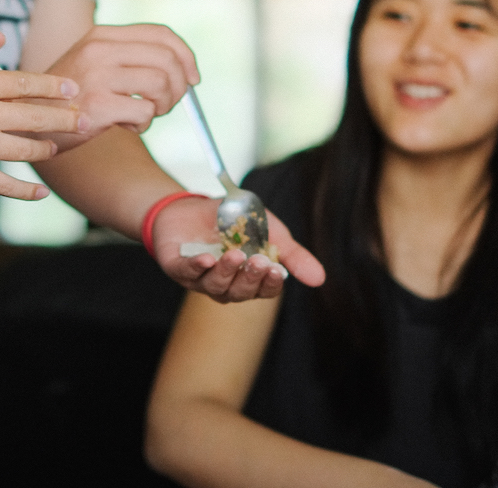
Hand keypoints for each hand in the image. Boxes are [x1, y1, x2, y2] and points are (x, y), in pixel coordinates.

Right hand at [0, 3, 88, 199]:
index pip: (25, 83)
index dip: (53, 86)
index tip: (73, 87)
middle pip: (35, 115)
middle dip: (63, 118)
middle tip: (83, 119)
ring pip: (25, 148)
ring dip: (45, 148)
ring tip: (56, 148)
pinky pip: (5, 184)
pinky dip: (26, 191)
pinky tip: (41, 193)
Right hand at [41, 24, 199, 148]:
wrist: (27, 120)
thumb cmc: (69, 96)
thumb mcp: (93, 62)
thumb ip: (130, 58)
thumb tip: (186, 70)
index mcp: (101, 35)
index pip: (160, 34)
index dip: (186, 55)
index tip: (193, 78)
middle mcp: (100, 50)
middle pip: (167, 59)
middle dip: (179, 86)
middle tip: (169, 103)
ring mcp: (97, 77)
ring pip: (160, 85)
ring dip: (162, 106)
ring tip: (146, 114)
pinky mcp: (97, 106)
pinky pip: (145, 112)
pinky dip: (144, 123)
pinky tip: (126, 125)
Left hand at [148, 196, 325, 301]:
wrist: (192, 205)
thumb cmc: (234, 223)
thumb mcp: (270, 233)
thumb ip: (293, 256)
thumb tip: (320, 279)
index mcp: (248, 279)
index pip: (262, 290)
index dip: (270, 284)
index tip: (277, 271)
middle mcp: (225, 284)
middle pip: (239, 292)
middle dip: (250, 278)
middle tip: (259, 262)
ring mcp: (199, 278)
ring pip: (214, 286)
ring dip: (226, 272)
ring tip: (236, 256)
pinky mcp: (177, 266)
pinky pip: (186, 272)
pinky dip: (196, 267)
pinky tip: (206, 259)